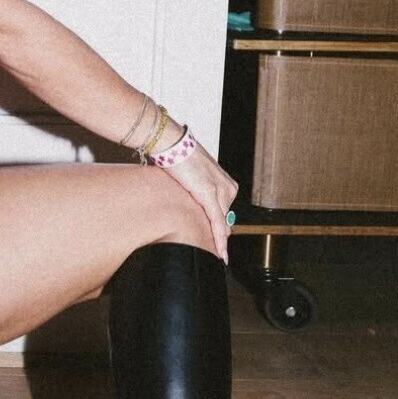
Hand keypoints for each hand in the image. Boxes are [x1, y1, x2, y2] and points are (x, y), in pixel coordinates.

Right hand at [162, 139, 237, 263]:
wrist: (170, 143)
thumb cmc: (176, 155)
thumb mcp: (192, 175)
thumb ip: (198, 190)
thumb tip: (195, 204)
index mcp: (224, 181)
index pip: (225, 211)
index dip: (220, 227)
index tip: (220, 243)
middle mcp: (227, 186)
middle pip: (224, 218)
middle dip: (218, 234)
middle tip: (217, 253)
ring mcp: (220, 190)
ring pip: (221, 223)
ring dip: (217, 239)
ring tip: (217, 255)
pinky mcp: (209, 195)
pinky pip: (216, 222)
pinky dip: (218, 239)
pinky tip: (220, 252)